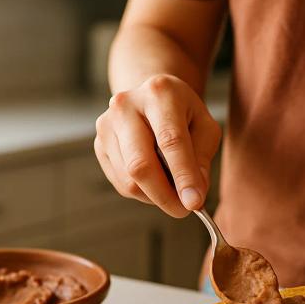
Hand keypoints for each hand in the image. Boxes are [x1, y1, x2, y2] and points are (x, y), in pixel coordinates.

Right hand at [94, 74, 221, 216]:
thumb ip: (201, 160)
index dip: (183, 176)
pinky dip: (142, 192)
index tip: (194, 203)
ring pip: (129, 180)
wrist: (152, 99)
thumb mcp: (205, 128)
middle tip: (184, 210)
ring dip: (155, 196)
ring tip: (172, 188)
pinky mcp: (99, 145)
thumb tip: (192, 196)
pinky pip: (121, 183)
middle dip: (164, 195)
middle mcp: (126, 105)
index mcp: (159, 93)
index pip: (171, 141)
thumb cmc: (183, 115)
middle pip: (140, 164)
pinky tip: (155, 179)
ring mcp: (107, 125)